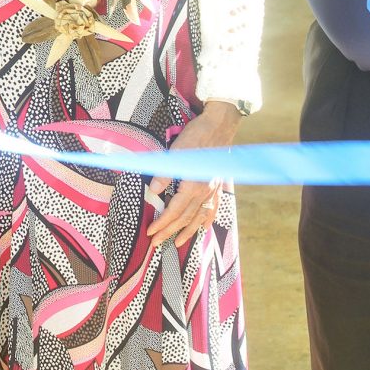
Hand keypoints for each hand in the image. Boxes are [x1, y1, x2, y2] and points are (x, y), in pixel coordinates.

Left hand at [151, 102, 239, 247]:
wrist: (219, 126)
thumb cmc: (196, 136)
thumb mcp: (176, 152)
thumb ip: (165, 174)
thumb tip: (153, 191)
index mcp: (193, 185)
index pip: (174, 211)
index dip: (162, 223)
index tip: (150, 233)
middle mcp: (204, 191)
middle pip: (185, 218)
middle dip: (170, 232)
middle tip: (157, 243)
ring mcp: (212, 190)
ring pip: (199, 217)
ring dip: (188, 232)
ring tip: (178, 243)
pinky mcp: (217, 185)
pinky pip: (213, 208)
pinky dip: (207, 220)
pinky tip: (203, 228)